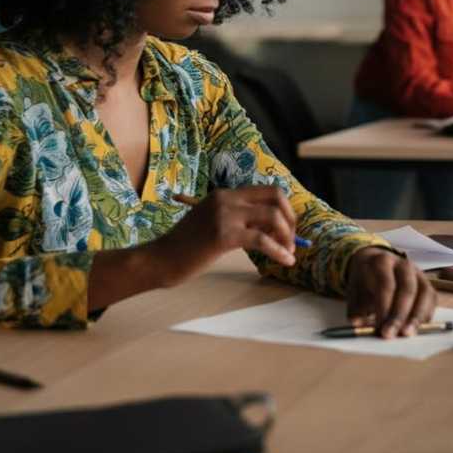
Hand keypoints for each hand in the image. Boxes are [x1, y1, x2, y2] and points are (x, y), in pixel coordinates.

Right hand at [151, 186, 297, 286]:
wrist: (160, 259)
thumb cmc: (186, 247)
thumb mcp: (213, 225)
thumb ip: (239, 222)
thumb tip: (276, 232)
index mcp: (224, 194)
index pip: (267, 190)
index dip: (284, 208)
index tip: (287, 229)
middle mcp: (226, 199)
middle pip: (275, 197)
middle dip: (290, 219)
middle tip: (292, 241)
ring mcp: (225, 215)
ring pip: (272, 217)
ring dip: (287, 237)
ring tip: (288, 254)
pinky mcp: (224, 235)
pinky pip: (262, 240)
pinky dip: (279, 251)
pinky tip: (286, 262)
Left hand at [345, 247, 436, 338]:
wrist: (374, 266)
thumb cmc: (365, 282)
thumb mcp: (355, 292)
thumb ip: (356, 309)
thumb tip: (358, 324)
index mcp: (382, 262)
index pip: (386, 285)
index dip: (384, 308)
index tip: (380, 328)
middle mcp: (403, 264)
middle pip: (407, 289)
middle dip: (400, 315)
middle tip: (391, 334)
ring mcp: (418, 273)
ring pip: (424, 294)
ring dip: (417, 317)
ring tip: (407, 334)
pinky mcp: (427, 284)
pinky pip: (431, 300)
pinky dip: (425, 315)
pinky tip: (415, 328)